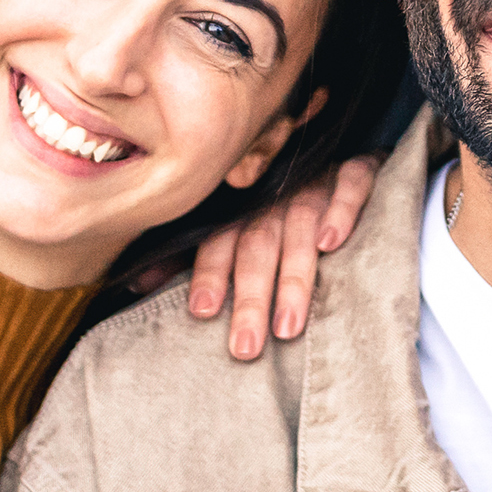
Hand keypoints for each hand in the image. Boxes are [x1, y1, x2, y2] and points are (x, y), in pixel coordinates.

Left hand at [180, 155, 377, 358]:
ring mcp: (315, 181)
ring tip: (288, 327)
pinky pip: (351, 184)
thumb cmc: (272, 198)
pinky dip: (341, 209)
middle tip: (246, 347)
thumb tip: (136, 286)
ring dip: (293, 277)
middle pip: (257, 246)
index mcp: (241, 209)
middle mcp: (275, 195)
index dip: (209, 272)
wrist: (328, 143)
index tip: (201, 310)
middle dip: (250, 297)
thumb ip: (186, 255)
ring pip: (300, 227)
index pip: (219, 240)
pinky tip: (331, 242)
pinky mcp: (354, 169)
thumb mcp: (228, 222)